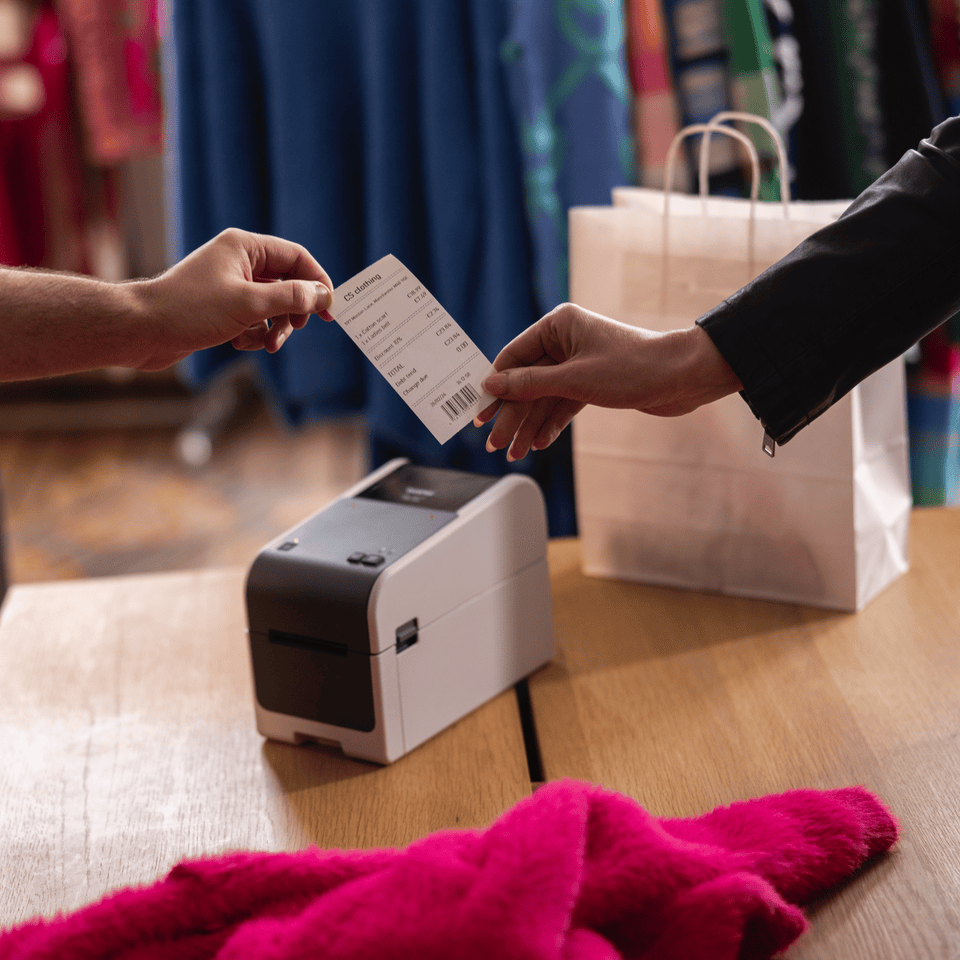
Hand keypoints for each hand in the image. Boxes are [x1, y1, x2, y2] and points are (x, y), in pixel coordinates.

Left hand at [132, 228, 333, 369]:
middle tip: (295, 329)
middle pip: (287, 283)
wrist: (142, 330)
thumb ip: (292, 298)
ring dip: (275, 328)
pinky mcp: (221, 307)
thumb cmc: (190, 310)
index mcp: (244, 247)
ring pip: (272, 306)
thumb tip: (323, 295)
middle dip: (293, 311)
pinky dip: (254, 334)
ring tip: (267, 345)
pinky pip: (254, 319)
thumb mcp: (250, 304)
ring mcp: (229, 285)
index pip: (296, 257)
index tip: (329, 311)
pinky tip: (240, 343)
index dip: (317, 283)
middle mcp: (238, 261)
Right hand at [475, 303, 741, 460]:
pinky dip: (551, 424)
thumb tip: (491, 385)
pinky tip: (539, 443)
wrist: (682, 378)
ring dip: (529, 425)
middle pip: (527, 382)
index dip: (495, 388)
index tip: (480, 414)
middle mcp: (566, 341)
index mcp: (558, 325)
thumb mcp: (575, 379)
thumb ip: (529, 384)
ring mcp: (579, 363)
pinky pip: (562, 404)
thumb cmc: (634, 367)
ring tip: (516, 452)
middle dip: (512, 415)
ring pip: (544, 397)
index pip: (513, 357)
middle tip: (495, 443)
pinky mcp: (592, 383)